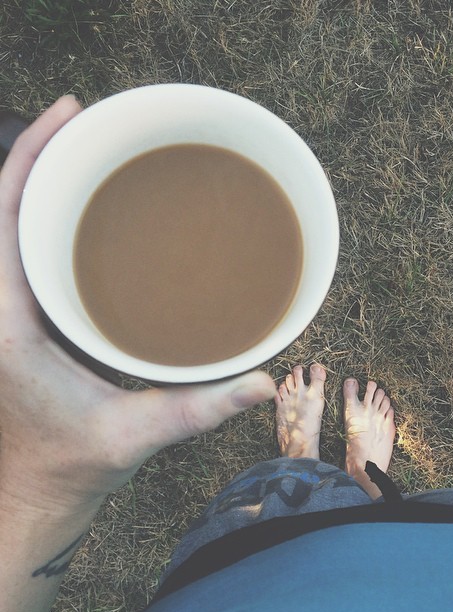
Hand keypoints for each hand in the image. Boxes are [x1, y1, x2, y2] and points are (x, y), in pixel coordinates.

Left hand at [0, 96, 275, 512]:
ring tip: (93, 154)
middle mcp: (3, 306)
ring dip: (47, 185)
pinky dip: (53, 220)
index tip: (68, 113)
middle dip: (42, 156)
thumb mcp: (136, 434)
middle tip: (91, 122)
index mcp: (8, 321)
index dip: (29, 156)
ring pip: (16, 227)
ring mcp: (14, 311)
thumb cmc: (73, 464)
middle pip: (9, 208)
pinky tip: (90, 213)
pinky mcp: (31, 319)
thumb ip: (200, 409)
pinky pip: (32, 252)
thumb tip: (262, 384)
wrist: (37, 491)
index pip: (2, 217)